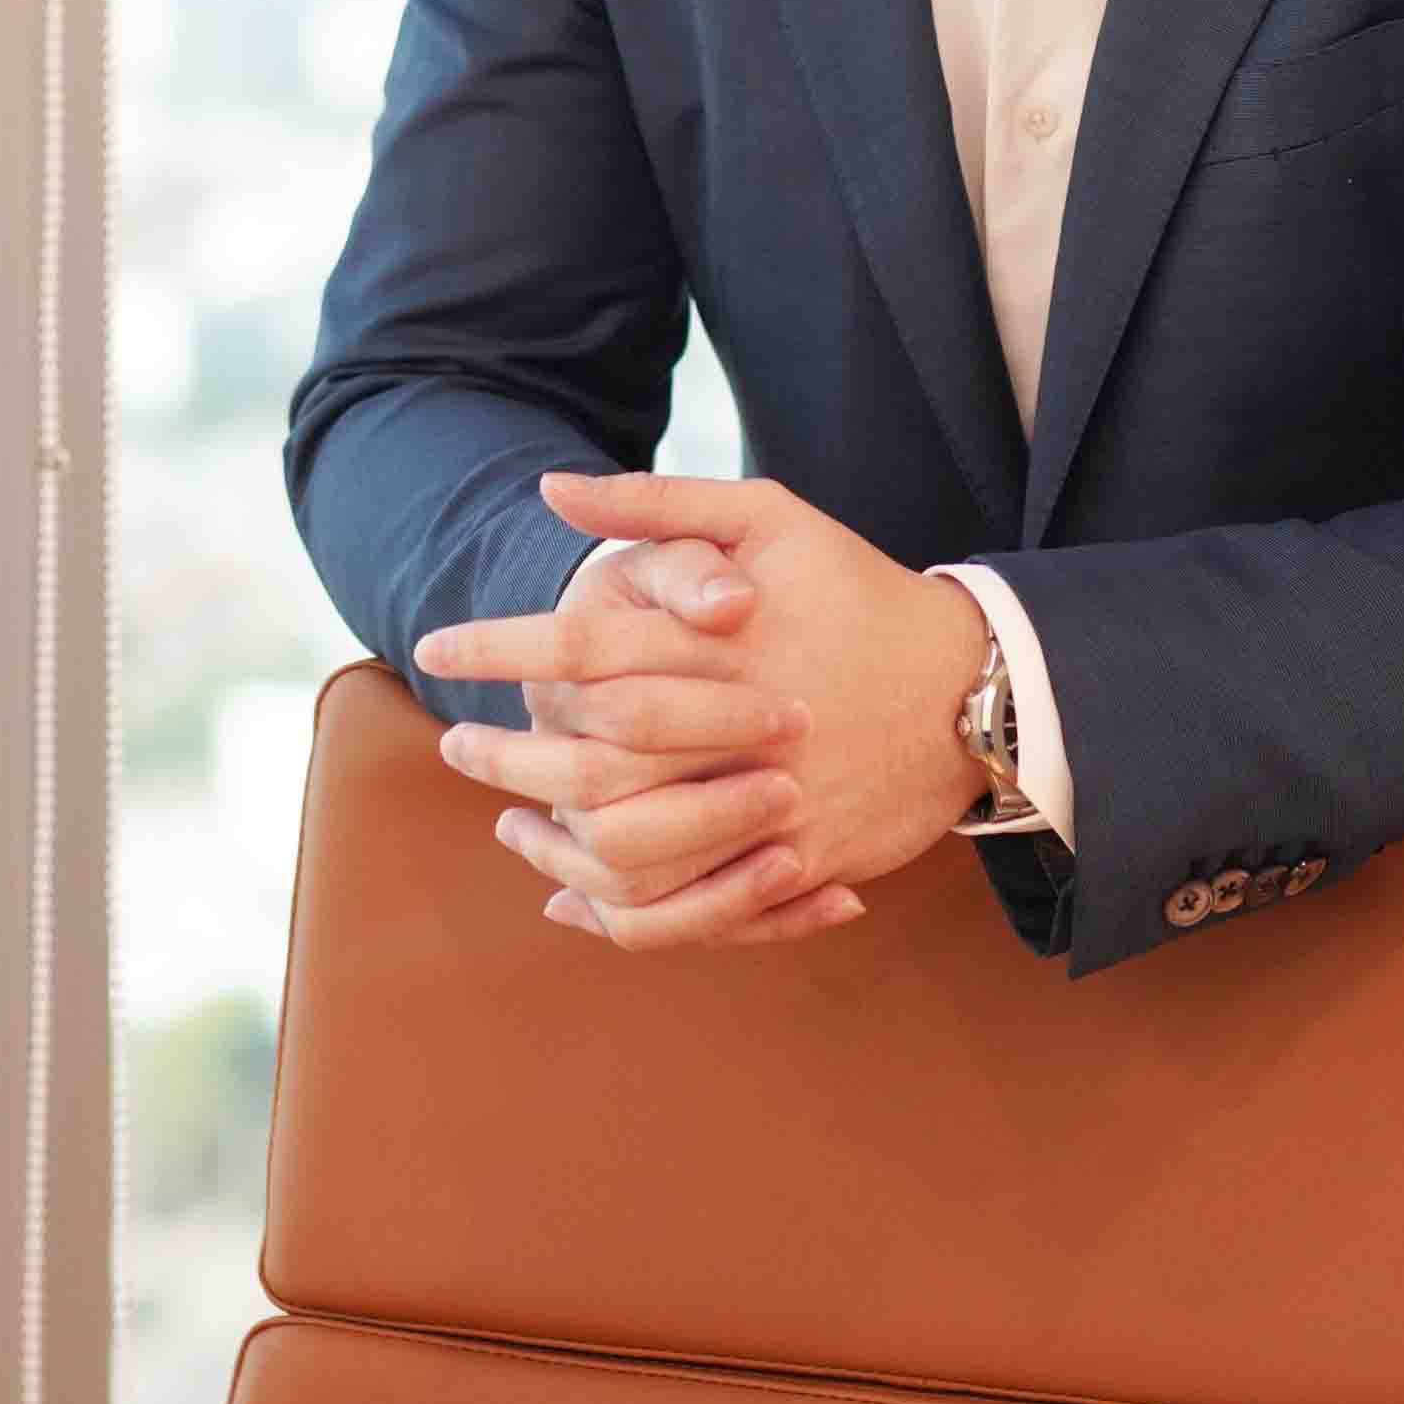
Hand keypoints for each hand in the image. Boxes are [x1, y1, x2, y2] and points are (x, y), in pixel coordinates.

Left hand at [418, 470, 991, 939]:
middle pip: (589, 762)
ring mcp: (769, 807)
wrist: (968, 685)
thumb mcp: (770, 517)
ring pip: (629, 852)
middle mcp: (736, 729)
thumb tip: (551, 491)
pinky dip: (618, 912)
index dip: (497, 648)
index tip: (435, 648)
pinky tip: (570, 894)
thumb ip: (656, 503)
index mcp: (721, 642)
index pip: (579, 644)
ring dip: (552, 845)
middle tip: (453, 746)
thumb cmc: (856, 590)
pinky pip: (691, 910)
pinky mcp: (798, 865)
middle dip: (504, 757)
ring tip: (507, 821)